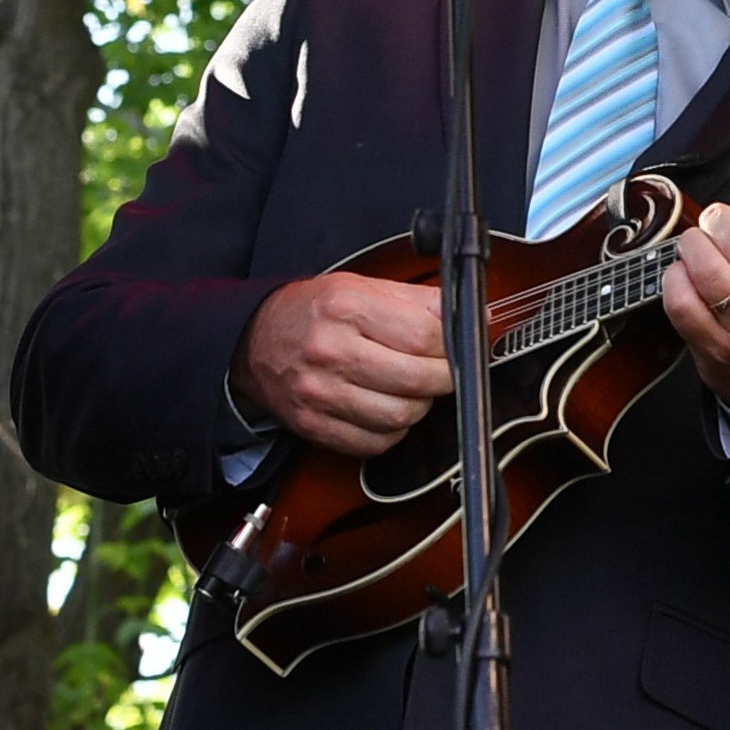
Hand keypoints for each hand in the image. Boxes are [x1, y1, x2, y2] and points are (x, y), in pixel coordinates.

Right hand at [229, 273, 452, 456]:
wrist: (255, 341)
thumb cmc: (315, 312)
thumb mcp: (364, 286)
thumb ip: (420, 300)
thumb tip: (473, 315)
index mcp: (346, 307)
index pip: (423, 336)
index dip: (450, 345)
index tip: (454, 347)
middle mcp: (330, 350)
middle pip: (416, 380)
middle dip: (443, 379)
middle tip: (443, 372)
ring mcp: (319, 393)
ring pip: (400, 416)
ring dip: (419, 406)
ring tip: (413, 389)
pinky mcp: (314, 425)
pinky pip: (376, 442)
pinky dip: (393, 431)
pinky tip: (388, 408)